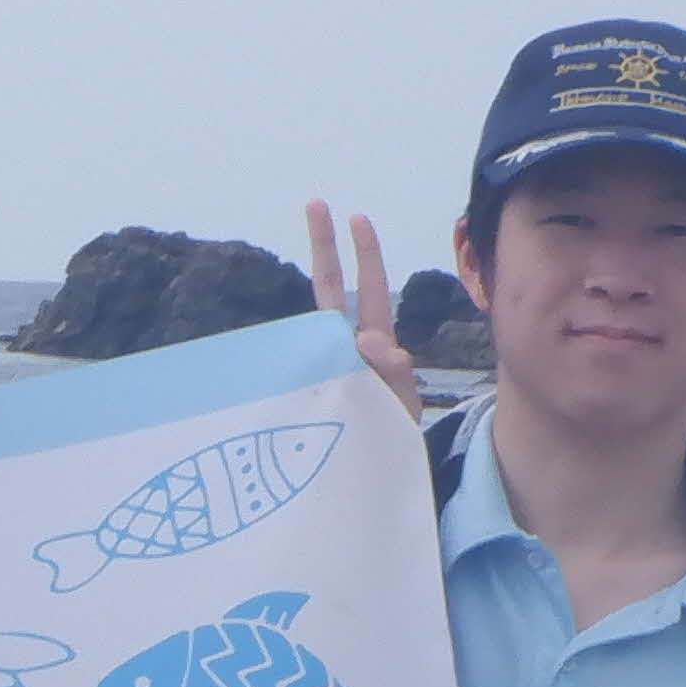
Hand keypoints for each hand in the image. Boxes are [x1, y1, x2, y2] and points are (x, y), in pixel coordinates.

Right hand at [302, 201, 422, 419]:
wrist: (377, 483)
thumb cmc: (393, 439)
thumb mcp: (402, 404)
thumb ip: (393, 374)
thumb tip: (368, 339)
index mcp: (370, 345)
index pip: (367, 290)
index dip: (363, 254)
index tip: (354, 217)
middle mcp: (343, 351)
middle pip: (332, 291)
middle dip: (325, 247)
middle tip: (316, 203)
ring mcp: (324, 371)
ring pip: (310, 336)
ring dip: (299, 330)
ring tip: (294, 340)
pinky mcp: (306, 397)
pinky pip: (297, 378)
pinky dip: (289, 375)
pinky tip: (283, 394)